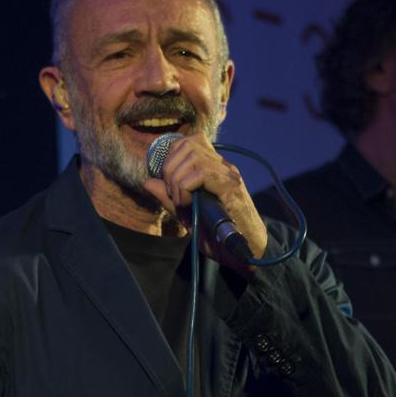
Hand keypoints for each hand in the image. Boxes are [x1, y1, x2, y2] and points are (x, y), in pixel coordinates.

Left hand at [141, 133, 267, 266]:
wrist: (247, 254)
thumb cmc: (220, 238)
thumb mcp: (188, 216)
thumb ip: (170, 199)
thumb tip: (148, 182)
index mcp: (216, 170)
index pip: (190, 141)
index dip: (171, 156)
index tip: (168, 183)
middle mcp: (224, 168)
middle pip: (188, 144)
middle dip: (170, 167)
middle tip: (172, 194)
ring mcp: (229, 177)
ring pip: (193, 156)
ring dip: (177, 179)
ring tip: (180, 201)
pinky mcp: (231, 189)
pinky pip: (201, 174)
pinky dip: (185, 188)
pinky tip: (187, 204)